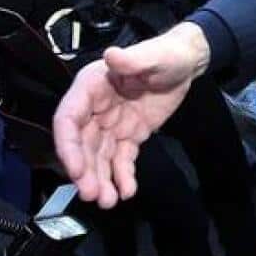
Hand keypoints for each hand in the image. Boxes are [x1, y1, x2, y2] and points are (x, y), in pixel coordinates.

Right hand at [54, 22, 210, 206]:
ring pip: (99, 157)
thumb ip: (132, 59)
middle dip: (85, 172)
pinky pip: (121, 159)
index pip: (69, 118)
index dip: (69, 145)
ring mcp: (112, 125)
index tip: (76, 169)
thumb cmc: (166, 55)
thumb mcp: (152, 56)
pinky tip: (127, 190)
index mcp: (92, 87)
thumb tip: (112, 56)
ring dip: (100, 180)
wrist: (186, 64)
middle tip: (93, 195)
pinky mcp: (130, 135)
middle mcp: (96, 109)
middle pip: (82, 145)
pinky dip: (123, 176)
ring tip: (108, 201)